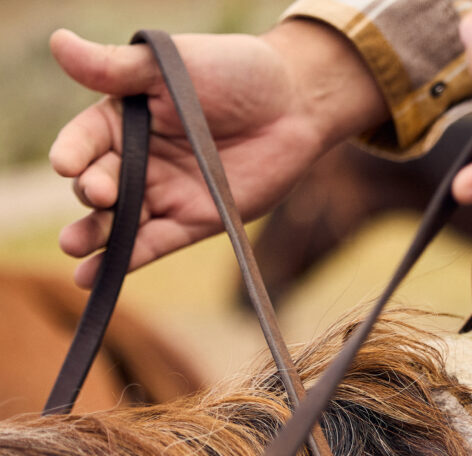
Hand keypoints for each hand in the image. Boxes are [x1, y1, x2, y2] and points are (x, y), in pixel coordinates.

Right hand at [50, 22, 385, 286]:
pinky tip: (93, 276)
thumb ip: (119, 66)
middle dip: (92, 193)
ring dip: (95, 235)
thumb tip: (59, 43)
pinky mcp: (194, 220)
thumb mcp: (172, 63)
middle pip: (100, 183)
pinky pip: (155, 243)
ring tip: (74, 245)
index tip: (67, 164)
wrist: (293, 105)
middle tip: (97, 195)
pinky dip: (127, 259)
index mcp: (122, 119)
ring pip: (120, 219)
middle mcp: (135, 159)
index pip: (86, 139)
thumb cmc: (233, 73)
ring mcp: (163, 193)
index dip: (74, 153)